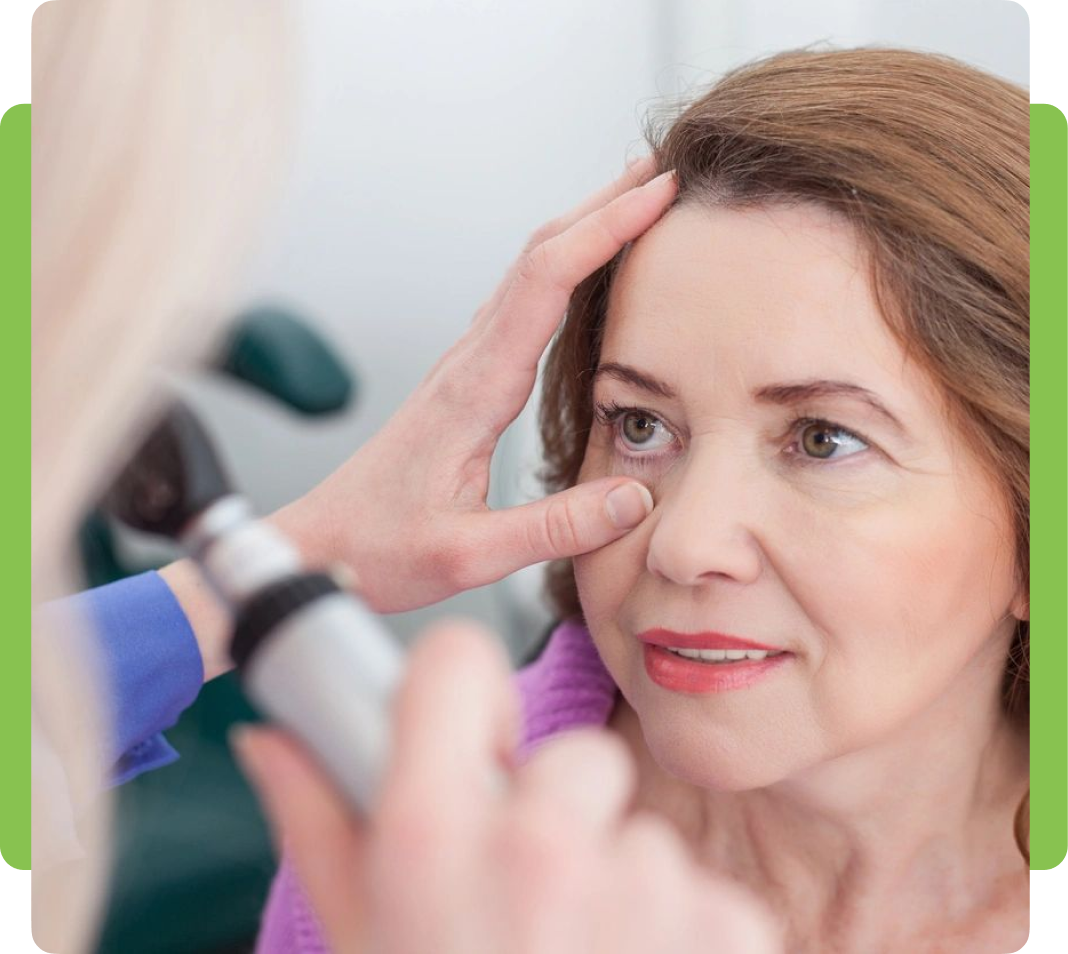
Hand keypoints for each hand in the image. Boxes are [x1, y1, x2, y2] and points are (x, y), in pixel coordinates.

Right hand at [235, 623, 783, 953]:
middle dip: (558, 814)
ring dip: (615, 883)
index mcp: (430, 837)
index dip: (468, 694)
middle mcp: (537, 847)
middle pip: (576, 755)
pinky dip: (677, 930)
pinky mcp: (723, 924)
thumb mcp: (360, 942)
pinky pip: (698, 885)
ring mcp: (639, 887)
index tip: (478, 740)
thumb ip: (319, 826)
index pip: (457, 660)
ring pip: (636, 829)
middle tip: (530, 898)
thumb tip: (274, 737)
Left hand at [269, 161, 674, 611]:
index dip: (605, 230)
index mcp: (474, 390)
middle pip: (536, 256)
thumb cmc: (380, 549)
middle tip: (659, 172)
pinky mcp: (462, 383)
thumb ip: (555, 528)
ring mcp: (462, 368)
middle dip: (600, 205)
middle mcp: (466, 363)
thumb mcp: (470, 555)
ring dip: (579, 230)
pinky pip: (516, 305)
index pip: (546, 281)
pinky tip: (580, 276)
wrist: (320, 545)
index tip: (658, 195)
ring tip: (632, 205)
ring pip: (525, 273)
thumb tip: (636, 498)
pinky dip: (558, 270)